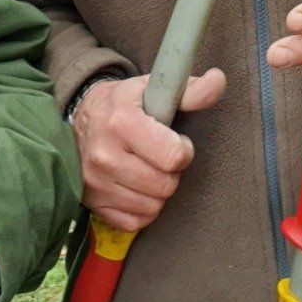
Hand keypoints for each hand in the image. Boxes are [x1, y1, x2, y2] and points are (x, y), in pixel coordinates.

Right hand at [73, 69, 223, 231]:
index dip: (183, 150)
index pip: (172, 156)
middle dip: (171, 172)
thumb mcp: (154, 89)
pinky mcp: (93, 203)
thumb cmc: (125, 104)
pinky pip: (135, 221)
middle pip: (165, 185)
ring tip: (148, 170)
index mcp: (122, 121)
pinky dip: (142, 209)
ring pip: (152, 206)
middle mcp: (104, 154)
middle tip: (160, 157)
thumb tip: (219, 80)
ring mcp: (96, 182)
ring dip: (158, 191)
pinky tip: (137, 188)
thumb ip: (191, 90)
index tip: (176, 142)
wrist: (82, 119)